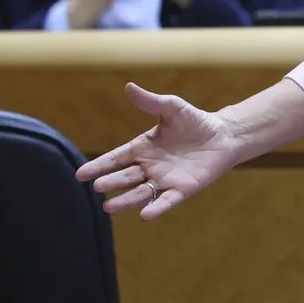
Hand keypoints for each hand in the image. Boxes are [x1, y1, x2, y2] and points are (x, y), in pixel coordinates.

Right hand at [77, 82, 245, 219]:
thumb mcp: (171, 107)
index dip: (99, 166)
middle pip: (125, 177)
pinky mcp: (182, 189)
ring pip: (140, 192)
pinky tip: (145, 215)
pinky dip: (156, 207)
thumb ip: (149, 102)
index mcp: (142, 148)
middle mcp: (149, 167)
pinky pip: (166, 200)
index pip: (116, 158)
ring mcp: (164, 179)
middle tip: (97, 187)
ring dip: (126, 200)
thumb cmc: (194, 120)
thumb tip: (128, 86)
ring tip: (109, 207)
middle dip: (112, 182)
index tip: (80, 175)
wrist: (223, 134)